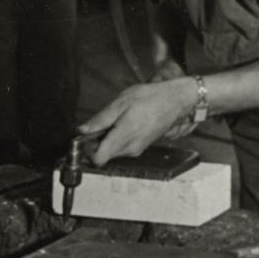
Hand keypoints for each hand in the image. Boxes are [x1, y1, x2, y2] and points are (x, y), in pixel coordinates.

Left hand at [75, 77, 200, 165]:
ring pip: (112, 152)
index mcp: (124, 136)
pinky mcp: (141, 148)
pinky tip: (124, 124)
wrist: (175, 101)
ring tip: (116, 121)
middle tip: (101, 124)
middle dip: (97, 143)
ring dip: (108, 140)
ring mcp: (137, 149)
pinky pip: (122, 148)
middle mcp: (130, 148)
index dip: (87, 149)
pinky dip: (118, 139)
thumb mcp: (121, 102)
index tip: (85, 137)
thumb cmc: (151, 99)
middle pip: (103, 155)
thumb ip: (101, 119)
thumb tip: (83, 130)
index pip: (98, 158)